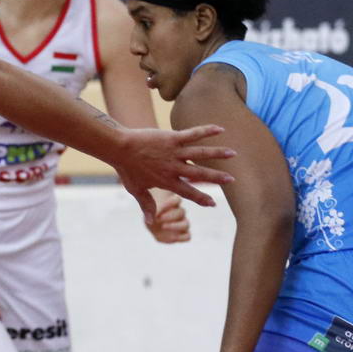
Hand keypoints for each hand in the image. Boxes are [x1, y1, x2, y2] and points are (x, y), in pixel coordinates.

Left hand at [113, 125, 234, 220]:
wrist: (119, 147)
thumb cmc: (126, 169)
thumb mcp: (136, 190)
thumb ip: (146, 205)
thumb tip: (149, 223)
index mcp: (167, 181)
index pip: (188, 193)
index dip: (201, 199)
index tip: (213, 204)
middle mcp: (174, 168)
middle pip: (200, 174)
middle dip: (217, 178)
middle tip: (232, 180)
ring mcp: (174, 152)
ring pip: (201, 153)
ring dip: (218, 153)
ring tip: (233, 153)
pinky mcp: (172, 137)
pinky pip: (193, 134)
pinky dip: (206, 131)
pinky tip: (220, 129)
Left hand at [144, 189, 190, 242]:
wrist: (151, 223)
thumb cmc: (150, 212)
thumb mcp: (147, 210)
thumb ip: (150, 210)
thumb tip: (154, 217)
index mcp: (174, 202)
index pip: (177, 200)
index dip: (169, 204)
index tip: (157, 209)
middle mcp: (180, 213)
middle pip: (181, 212)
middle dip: (169, 216)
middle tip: (158, 218)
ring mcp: (182, 224)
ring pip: (186, 224)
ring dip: (175, 226)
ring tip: (163, 226)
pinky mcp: (181, 235)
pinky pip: (187, 237)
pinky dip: (181, 238)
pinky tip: (170, 237)